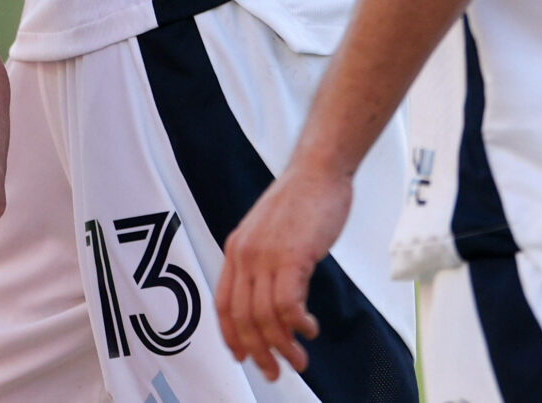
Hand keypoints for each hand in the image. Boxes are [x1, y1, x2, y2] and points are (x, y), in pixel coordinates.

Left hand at [219, 162, 349, 380]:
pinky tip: (310, 329)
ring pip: (265, 318)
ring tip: (300, 360)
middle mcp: (245, 255)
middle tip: (276, 371)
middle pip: (243, 318)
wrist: (317, 170)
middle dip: (259, 352)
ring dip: (283, 346)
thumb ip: (262, 260)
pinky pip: (287, 305)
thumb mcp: (267, 230)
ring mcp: (266, 256)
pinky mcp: (292, 257)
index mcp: (236, 249)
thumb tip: (270, 296)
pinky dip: (298, 325)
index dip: (231, 336)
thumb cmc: (300, 199)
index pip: (223, 304)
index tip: (243, 357)